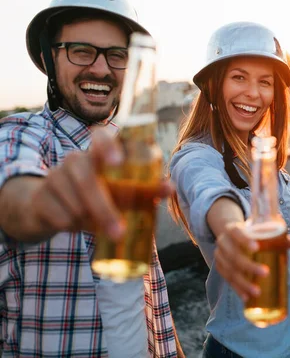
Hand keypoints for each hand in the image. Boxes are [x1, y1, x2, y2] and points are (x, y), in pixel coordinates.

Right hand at [26, 126, 171, 241]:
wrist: (50, 208)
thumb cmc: (97, 196)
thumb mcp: (119, 192)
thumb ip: (145, 189)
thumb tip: (170, 188)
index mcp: (98, 154)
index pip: (100, 136)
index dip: (108, 145)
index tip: (118, 162)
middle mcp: (75, 159)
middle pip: (87, 179)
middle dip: (104, 209)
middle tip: (119, 232)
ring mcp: (55, 176)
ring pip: (75, 203)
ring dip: (89, 221)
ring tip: (97, 226)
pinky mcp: (41, 197)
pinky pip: (62, 217)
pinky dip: (74, 227)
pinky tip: (75, 225)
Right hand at [214, 221, 289, 300]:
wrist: (232, 236)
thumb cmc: (252, 234)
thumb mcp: (261, 232)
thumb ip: (278, 237)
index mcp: (233, 229)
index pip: (237, 233)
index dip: (245, 240)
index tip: (256, 248)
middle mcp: (224, 242)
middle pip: (234, 255)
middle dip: (249, 266)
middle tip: (265, 273)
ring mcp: (220, 256)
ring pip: (230, 271)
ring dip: (243, 283)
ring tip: (257, 292)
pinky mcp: (220, 268)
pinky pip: (228, 280)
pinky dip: (237, 289)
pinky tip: (246, 298)